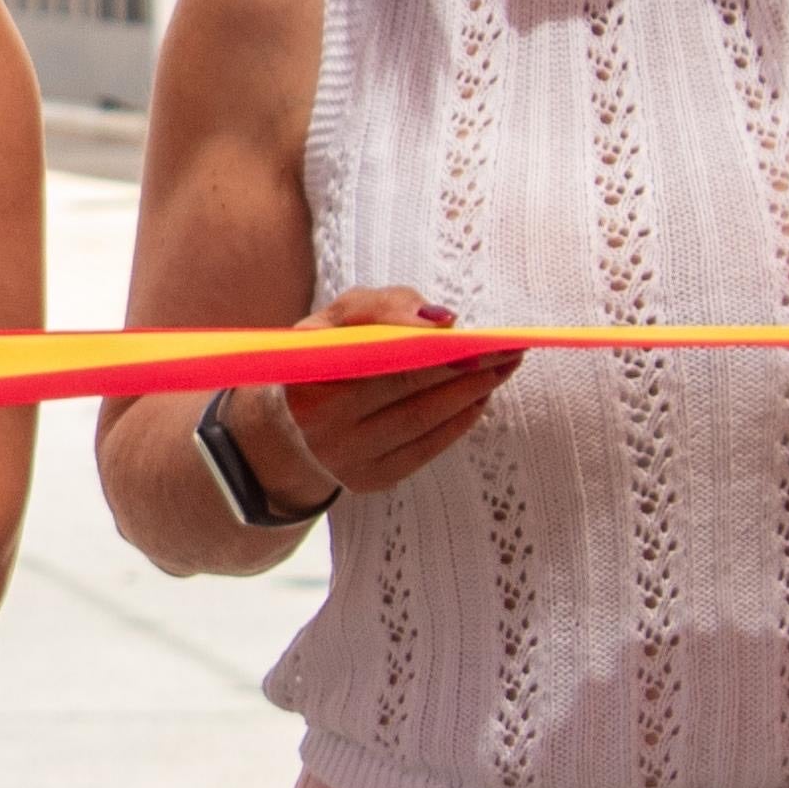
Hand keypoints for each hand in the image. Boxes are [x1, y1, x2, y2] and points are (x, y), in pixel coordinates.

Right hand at [271, 286, 513, 498]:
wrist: (281, 431)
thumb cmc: (316, 364)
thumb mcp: (327, 324)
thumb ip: (379, 308)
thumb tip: (443, 321)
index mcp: (307, 374)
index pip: (375, 353)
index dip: (423, 343)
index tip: (466, 332)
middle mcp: (323, 421)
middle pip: (406, 387)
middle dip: (463, 365)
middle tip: (506, 348)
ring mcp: (348, 456)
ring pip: (423, 419)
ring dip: (470, 392)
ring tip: (502, 368)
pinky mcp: (370, 478)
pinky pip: (426, 448)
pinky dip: (458, 422)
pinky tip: (478, 399)